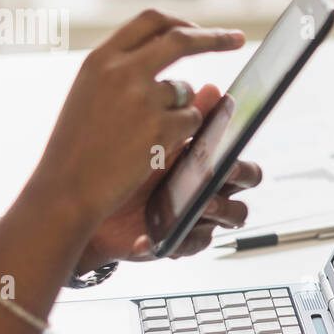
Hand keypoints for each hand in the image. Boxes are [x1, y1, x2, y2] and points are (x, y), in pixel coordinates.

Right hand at [30, 9, 246, 231]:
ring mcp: (144, 98)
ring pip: (187, 92)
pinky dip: (182, 134)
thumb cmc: (77, 148)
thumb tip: (170, 48)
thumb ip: (122, 70)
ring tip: (144, 137)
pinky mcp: (162, 128)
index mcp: (100, 60)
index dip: (181, 23)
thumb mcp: (89, 94)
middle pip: (182, 39)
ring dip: (180, 110)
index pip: (149, 21)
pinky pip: (192, 121)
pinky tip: (152, 150)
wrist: (66, 190)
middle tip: (238, 39)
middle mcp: (122, 71)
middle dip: (216, 37)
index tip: (201, 30)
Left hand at [78, 83, 263, 267]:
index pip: (243, 166)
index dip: (241, 163)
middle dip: (237, 180)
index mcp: (209, 166)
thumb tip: (213, 89)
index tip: (225, 157)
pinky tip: (145, 237)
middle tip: (216, 175)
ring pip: (234, 217)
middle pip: (247, 186)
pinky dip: (173, 241)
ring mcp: (198, 217)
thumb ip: (187, 118)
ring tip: (198, 205)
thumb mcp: (154, 140)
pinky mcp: (179, 241)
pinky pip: (194, 244)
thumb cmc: (123, 167)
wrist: (85, 202)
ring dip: (218, 209)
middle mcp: (211, 191)